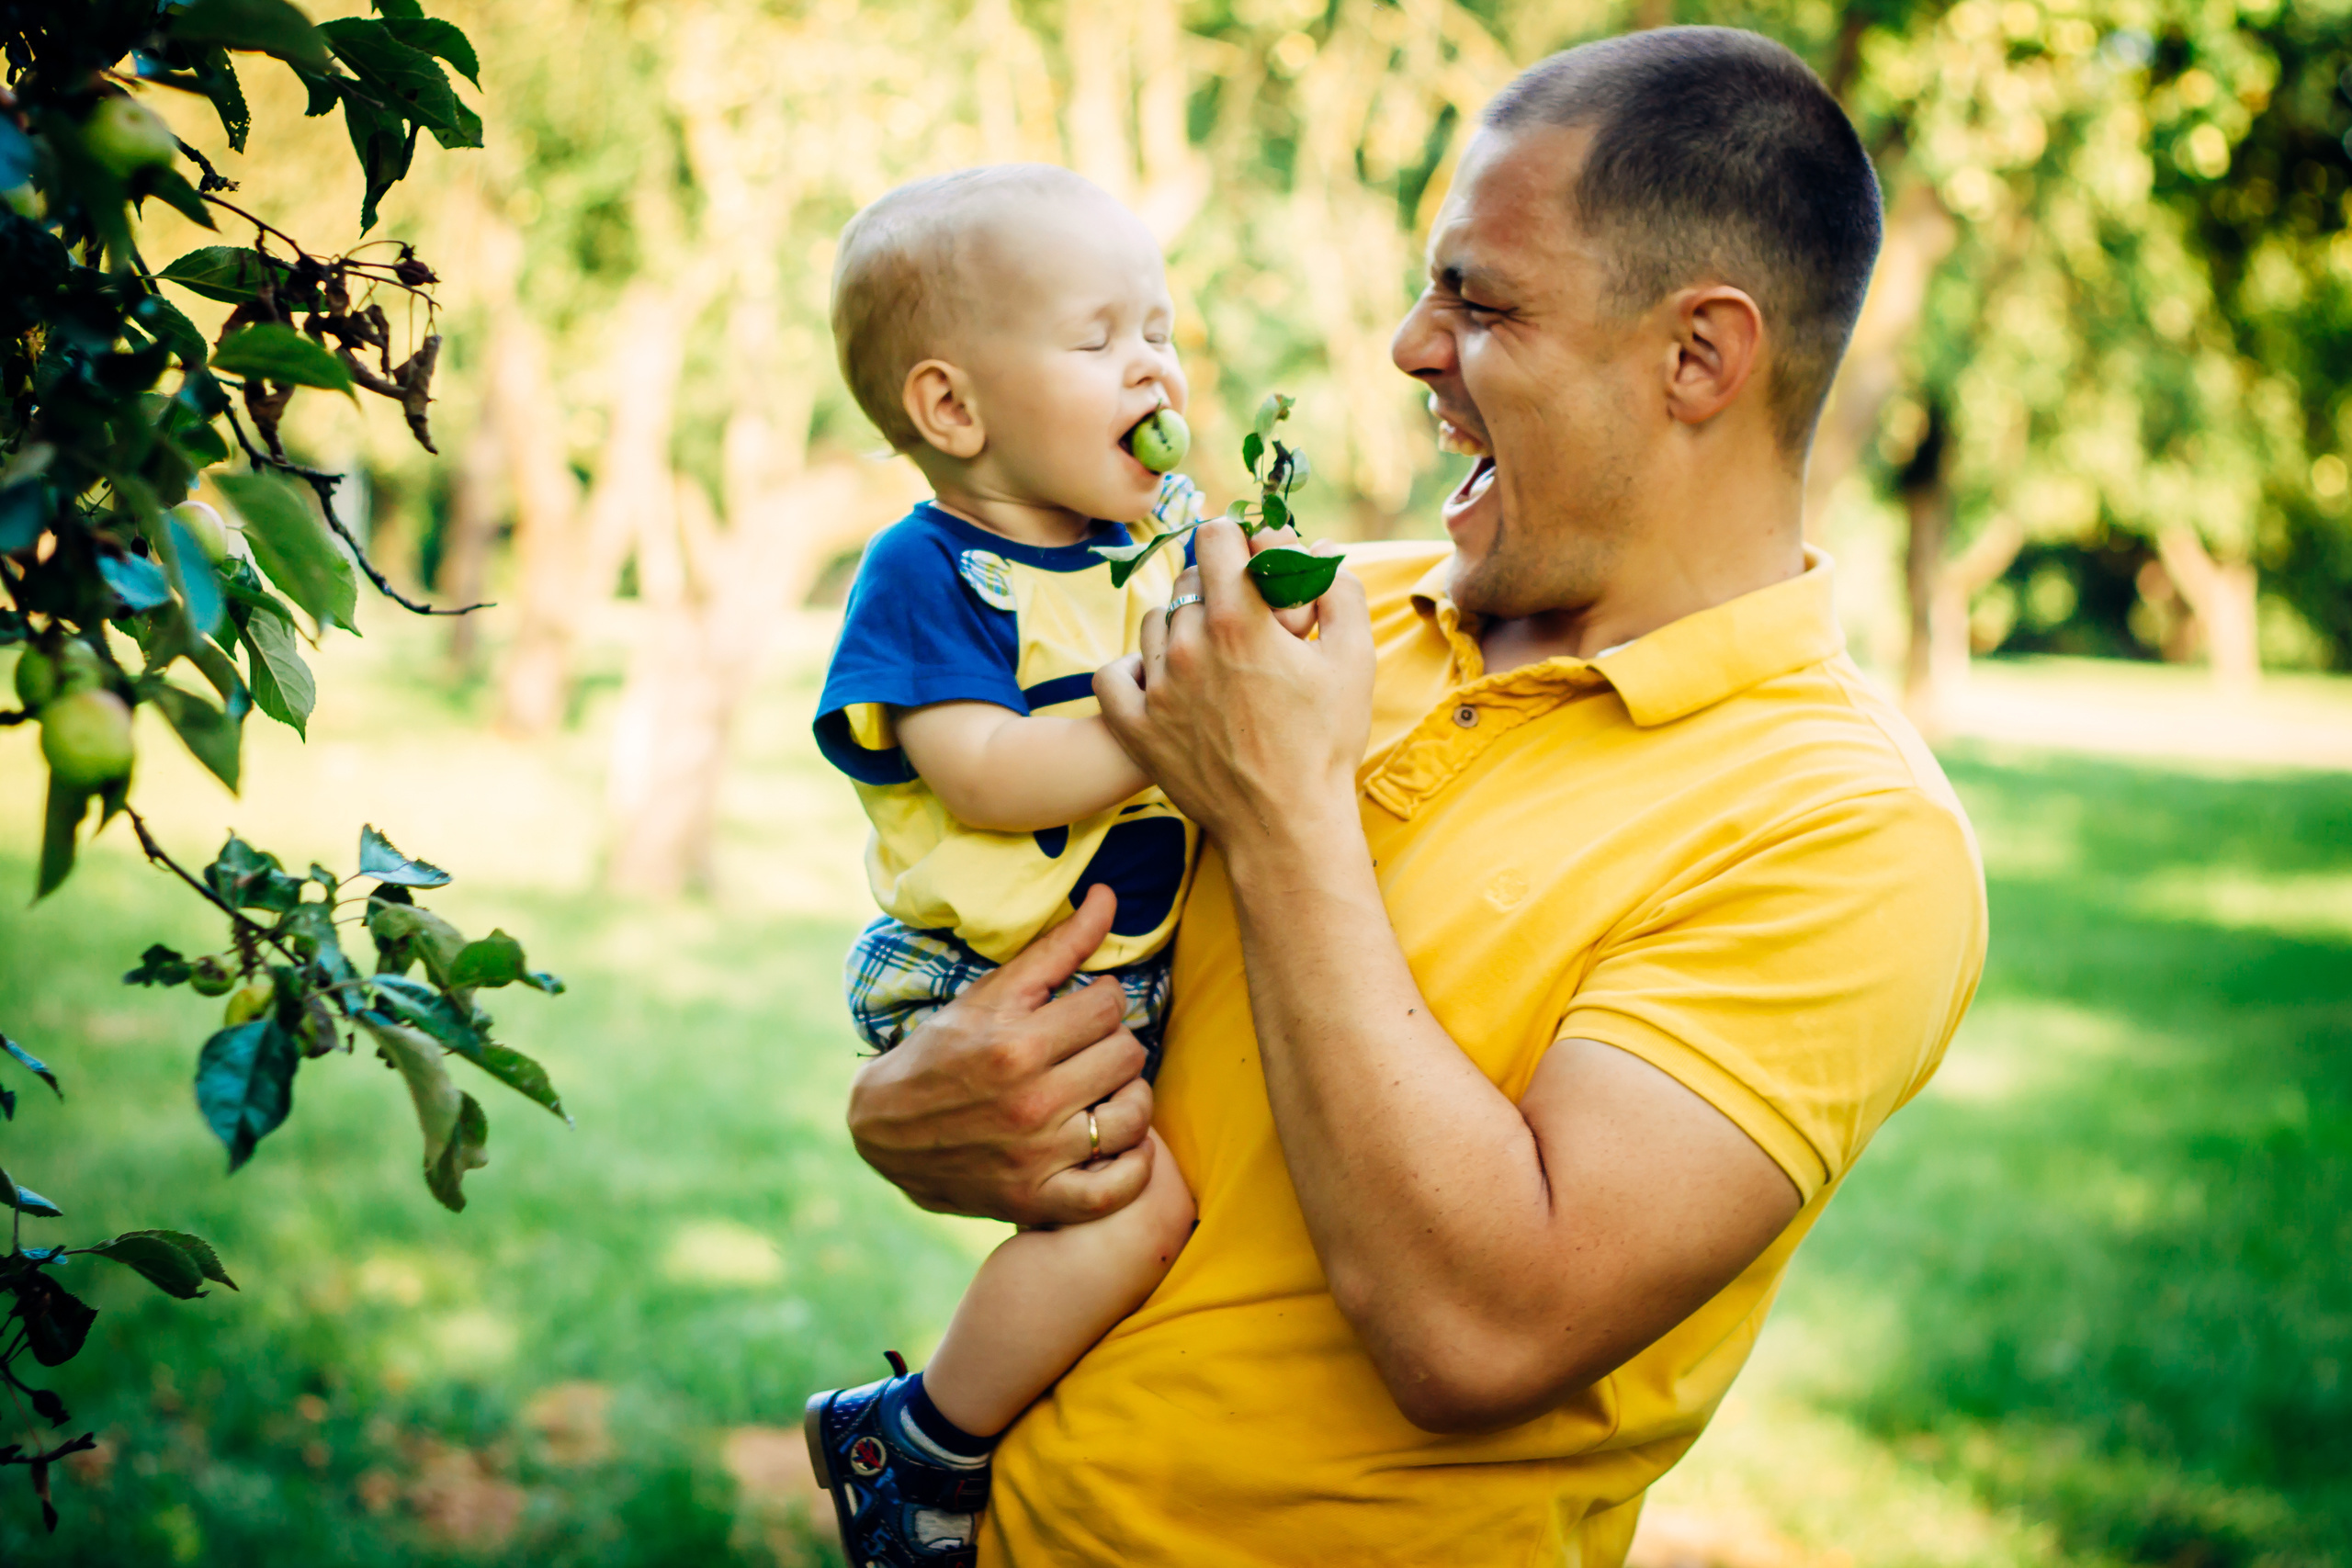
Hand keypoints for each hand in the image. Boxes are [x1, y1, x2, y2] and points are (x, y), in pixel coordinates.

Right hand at [845, 884, 1158, 1225]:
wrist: (886, 1130)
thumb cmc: (943, 1052)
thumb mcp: (990, 994)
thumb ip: (1057, 947)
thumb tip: (1110, 897)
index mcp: (1016, 1042)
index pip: (1109, 1003)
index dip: (1103, 999)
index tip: (1084, 1009)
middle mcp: (1029, 1100)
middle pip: (1126, 1054)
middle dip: (1113, 1044)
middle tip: (1090, 1050)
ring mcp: (1036, 1156)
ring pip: (1134, 1116)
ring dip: (1130, 1099)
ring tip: (1107, 1091)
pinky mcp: (1038, 1199)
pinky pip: (1117, 1188)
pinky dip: (1132, 1167)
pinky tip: (1118, 1143)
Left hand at [1097, 520, 1373, 845]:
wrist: (1287, 826)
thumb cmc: (1325, 746)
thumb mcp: (1355, 661)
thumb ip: (1340, 591)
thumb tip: (1319, 551)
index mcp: (1237, 619)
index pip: (1216, 535)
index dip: (1238, 540)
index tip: (1251, 563)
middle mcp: (1187, 645)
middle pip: (1189, 579)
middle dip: (1218, 589)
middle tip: (1246, 624)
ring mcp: (1156, 687)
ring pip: (1155, 622)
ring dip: (1180, 627)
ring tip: (1213, 659)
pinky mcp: (1134, 726)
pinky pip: (1113, 674)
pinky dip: (1133, 670)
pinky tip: (1160, 681)